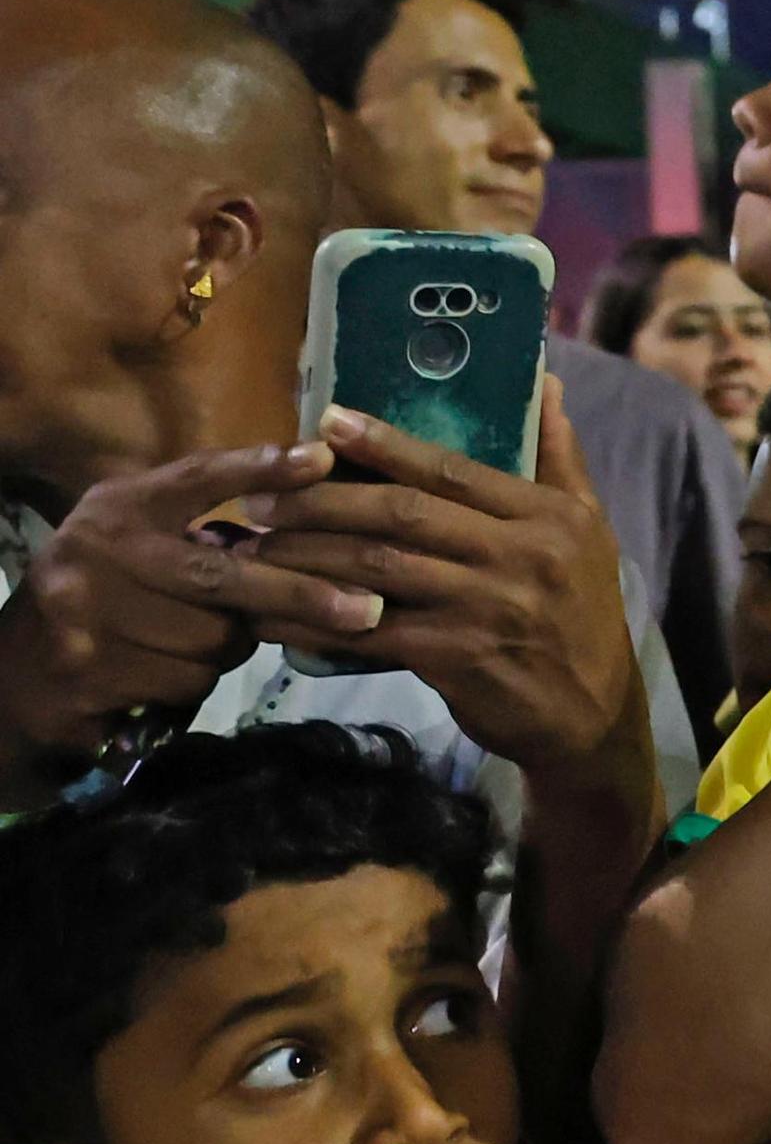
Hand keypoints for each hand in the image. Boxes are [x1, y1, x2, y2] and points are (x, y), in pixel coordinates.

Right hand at [0, 439, 374, 782]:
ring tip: (197, 641)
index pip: (195, 479)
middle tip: (363, 609)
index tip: (322, 460)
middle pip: (223, 576)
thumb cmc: (106, 595)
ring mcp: (85, 613)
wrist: (18, 670)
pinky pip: (184, 682)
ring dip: (227, 649)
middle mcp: (96, 550)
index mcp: (117, 508)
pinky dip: (192, 683)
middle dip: (298, 596)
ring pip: (211, 640)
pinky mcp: (88, 671)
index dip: (259, 469)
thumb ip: (203, 524)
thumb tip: (306, 498)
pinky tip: (162, 674)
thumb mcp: (142, 542)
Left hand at [247, 379, 639, 780]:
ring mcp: (488, 609)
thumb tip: (545, 382)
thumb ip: (561, 459)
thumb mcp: (590, 532)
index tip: (326, 422)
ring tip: (253, 550)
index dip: (385, 445)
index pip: (452, 470)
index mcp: (547, 518)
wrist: (594, 716)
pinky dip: (316, 624)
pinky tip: (275, 618)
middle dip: (321, 502)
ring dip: (305, 557)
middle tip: (260, 498)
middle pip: (403, 514)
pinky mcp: (459, 659)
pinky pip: (371, 633)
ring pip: (378, 568)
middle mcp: (520, 557)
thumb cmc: (584, 617)